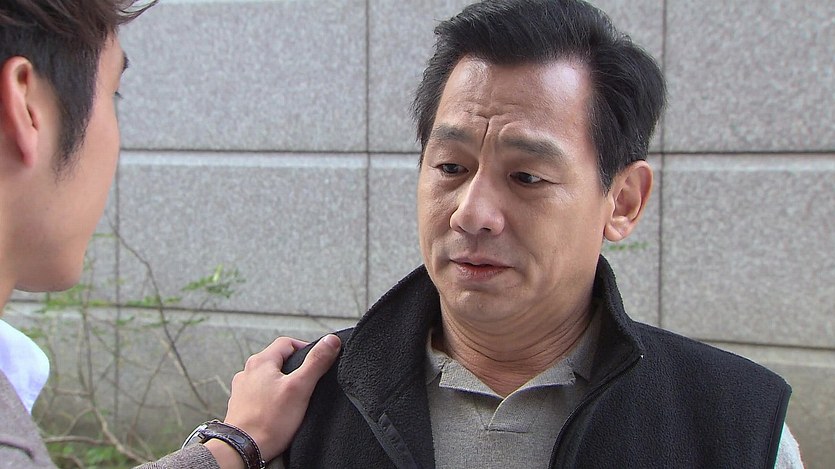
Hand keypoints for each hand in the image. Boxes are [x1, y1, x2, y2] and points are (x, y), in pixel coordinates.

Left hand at [214, 334, 340, 463]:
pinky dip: (270, 399)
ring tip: (293, 399)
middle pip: (277, 360)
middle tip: (306, 384)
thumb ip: (316, 362)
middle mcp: (247, 371)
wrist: (244, 449)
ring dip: (280, 384)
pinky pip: (259, 394)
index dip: (305, 349)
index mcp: (260, 361)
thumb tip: (331, 341)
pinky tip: (277, 411)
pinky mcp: (240, 405)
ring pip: (267, 378)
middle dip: (294, 369)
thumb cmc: (269, 421)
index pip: (287, 343)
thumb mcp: (300, 388)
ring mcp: (241, 389)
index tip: (316, 363)